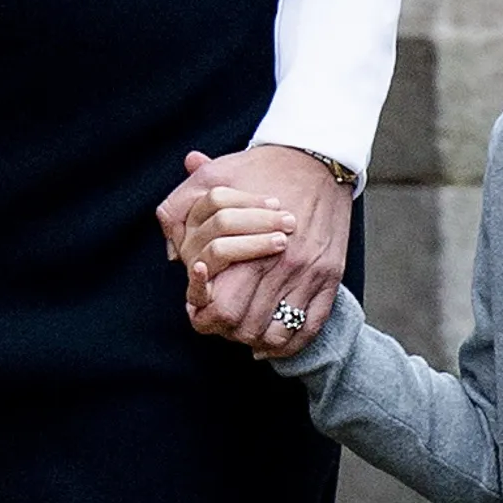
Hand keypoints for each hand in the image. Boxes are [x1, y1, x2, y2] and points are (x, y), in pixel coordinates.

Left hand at [159, 144, 352, 354]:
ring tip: (244, 335)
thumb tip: (172, 254)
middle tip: (219, 326)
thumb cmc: (259, 169)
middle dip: (227, 331)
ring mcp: (309, 272)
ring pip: (278, 331)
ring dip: (257, 340)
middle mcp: (280, 263)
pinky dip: (290, 343)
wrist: (315, 159)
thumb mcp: (212, 179)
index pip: (221, 306)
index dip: (204, 316)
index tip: (197, 311)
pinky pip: (310, 326)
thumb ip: (180, 209)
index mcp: (248, 244)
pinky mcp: (331, 276)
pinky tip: (272, 342)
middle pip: (247, 324)